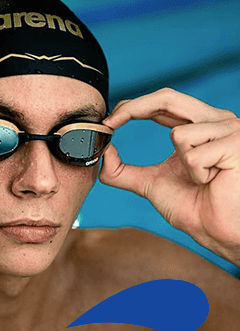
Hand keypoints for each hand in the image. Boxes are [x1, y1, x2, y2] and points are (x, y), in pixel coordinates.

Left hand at [100, 88, 239, 264]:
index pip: (162, 103)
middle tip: (111, 123)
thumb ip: (123, 170)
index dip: (132, 107)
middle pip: (167, 98)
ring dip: (183, 166)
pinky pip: (194, 154)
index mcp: (198, 125)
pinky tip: (213, 182)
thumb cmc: (194, 208)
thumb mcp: (150, 183)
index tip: (107, 122)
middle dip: (133, 109)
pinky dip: (196, 174)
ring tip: (202, 179)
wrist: (218, 232)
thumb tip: (103, 152)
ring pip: (179, 134)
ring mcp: (230, 129)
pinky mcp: (236, 143)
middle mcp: (216, 121)